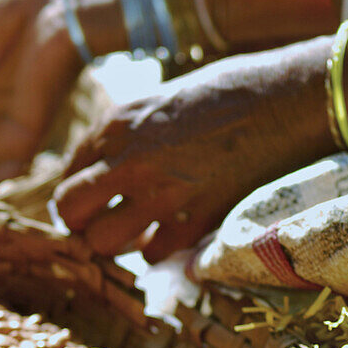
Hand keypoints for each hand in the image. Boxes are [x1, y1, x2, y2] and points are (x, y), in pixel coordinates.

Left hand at [54, 38, 332, 261]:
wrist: (280, 99)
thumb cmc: (222, 93)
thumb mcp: (155, 102)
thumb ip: (123, 135)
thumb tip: (102, 167)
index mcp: (114, 126)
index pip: (67, 173)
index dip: (76, 192)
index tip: (90, 202)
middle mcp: (127, 160)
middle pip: (69, 209)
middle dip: (79, 222)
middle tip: (98, 224)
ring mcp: (160, 191)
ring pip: (102, 241)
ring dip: (115, 242)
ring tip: (132, 234)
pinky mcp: (195, 216)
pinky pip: (154, 253)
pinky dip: (158, 250)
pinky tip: (170, 236)